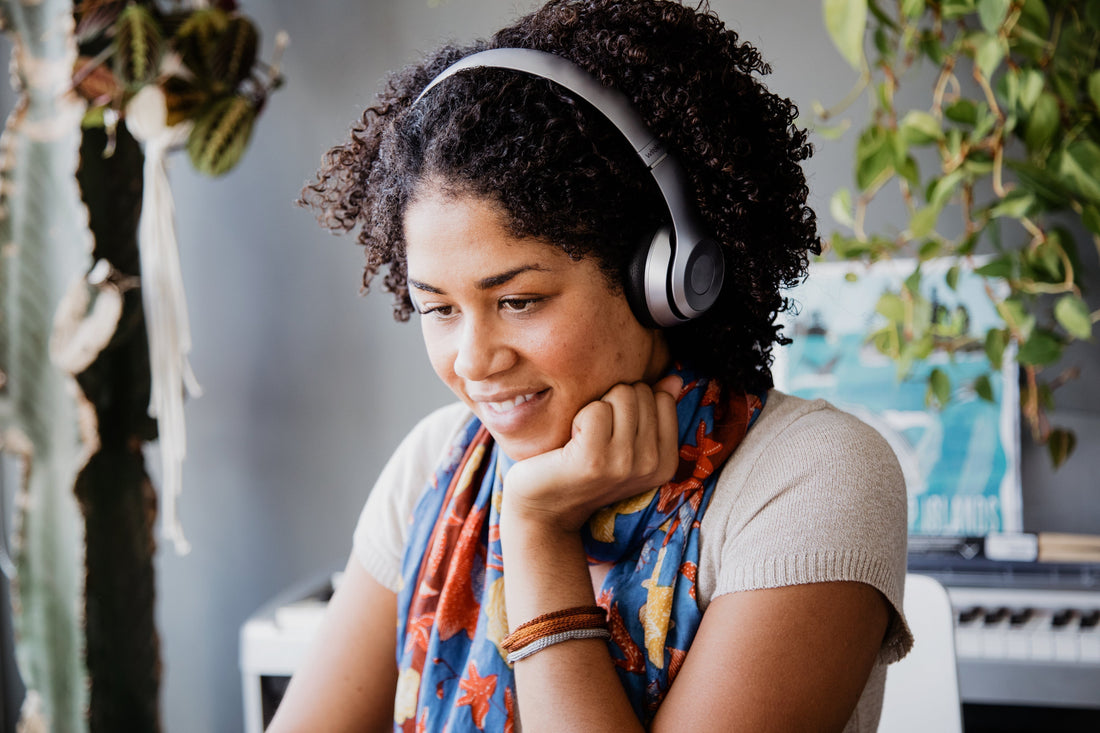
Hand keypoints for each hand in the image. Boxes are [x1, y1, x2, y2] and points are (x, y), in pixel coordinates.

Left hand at [502, 375, 681, 532]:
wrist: (544, 508)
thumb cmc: (584, 467)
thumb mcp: (627, 444)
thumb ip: (654, 411)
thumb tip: (675, 379)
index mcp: (666, 462)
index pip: (662, 398)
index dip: (631, 404)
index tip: (614, 432)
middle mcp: (651, 465)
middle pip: (640, 392)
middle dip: (613, 403)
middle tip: (595, 436)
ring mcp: (624, 464)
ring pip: (621, 395)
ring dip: (596, 408)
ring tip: (584, 438)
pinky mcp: (594, 459)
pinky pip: (596, 409)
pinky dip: (578, 418)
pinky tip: (571, 442)